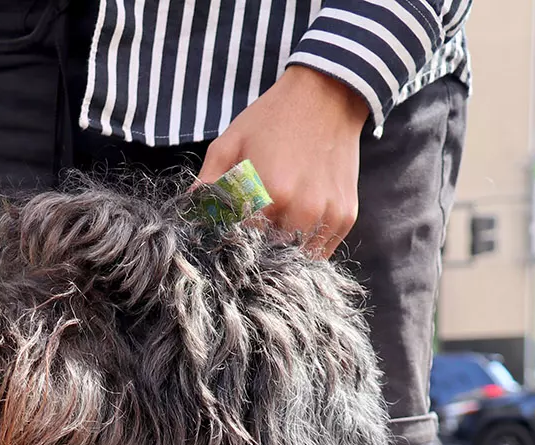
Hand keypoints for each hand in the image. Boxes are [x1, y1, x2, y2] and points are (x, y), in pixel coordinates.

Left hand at [198, 66, 368, 256]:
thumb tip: (188, 214)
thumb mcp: (230, 143)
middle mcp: (302, 210)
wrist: (328, 94)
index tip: (228, 237)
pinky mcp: (346, 217)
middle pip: (270, 257)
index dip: (232, 244)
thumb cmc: (272, 118)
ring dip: (283, 253)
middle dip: (258, 252)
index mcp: (269, 193)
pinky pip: (322, 252)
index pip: (242, 244)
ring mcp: (328, 215)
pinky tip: (296, 224)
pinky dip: (307, 247)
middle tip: (250, 238)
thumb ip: (208, 183)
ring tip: (274, 230)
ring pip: (297, 260)